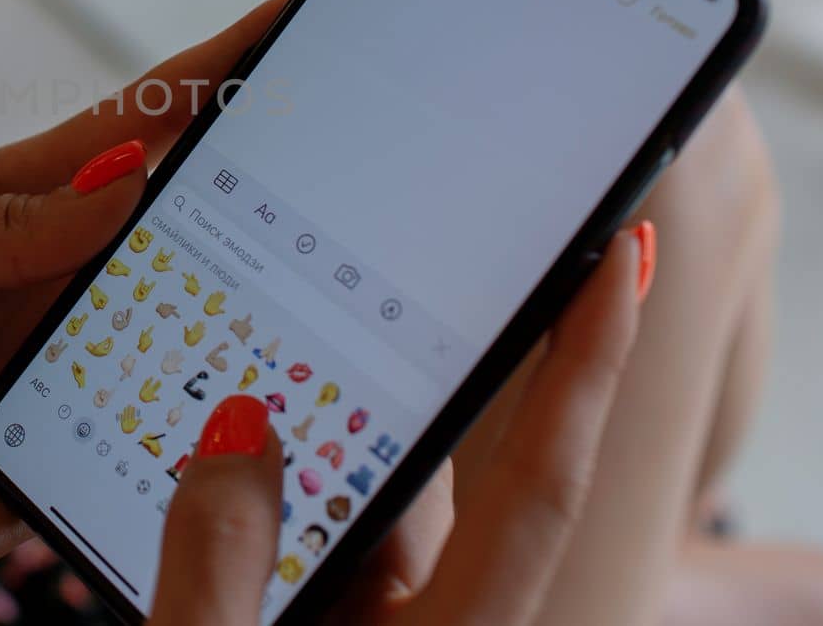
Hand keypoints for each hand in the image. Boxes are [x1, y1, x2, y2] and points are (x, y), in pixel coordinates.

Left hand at [0, 0, 288, 499]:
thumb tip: (128, 181)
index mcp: (30, 190)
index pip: (149, 118)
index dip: (232, 66)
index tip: (310, 18)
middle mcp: (57, 263)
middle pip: (192, 241)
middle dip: (274, 237)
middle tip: (359, 249)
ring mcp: (45, 345)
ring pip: (164, 358)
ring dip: (207, 388)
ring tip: (258, 437)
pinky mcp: (21, 424)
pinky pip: (84, 458)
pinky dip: (70, 495)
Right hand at [149, 230, 641, 624]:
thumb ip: (222, 564)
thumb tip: (239, 427)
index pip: (539, 483)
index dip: (586, 365)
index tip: (619, 260)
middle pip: (438, 480)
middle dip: (404, 378)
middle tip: (390, 268)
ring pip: (359, 509)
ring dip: (307, 440)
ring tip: (247, 366)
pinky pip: (307, 545)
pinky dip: (263, 497)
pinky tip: (204, 455)